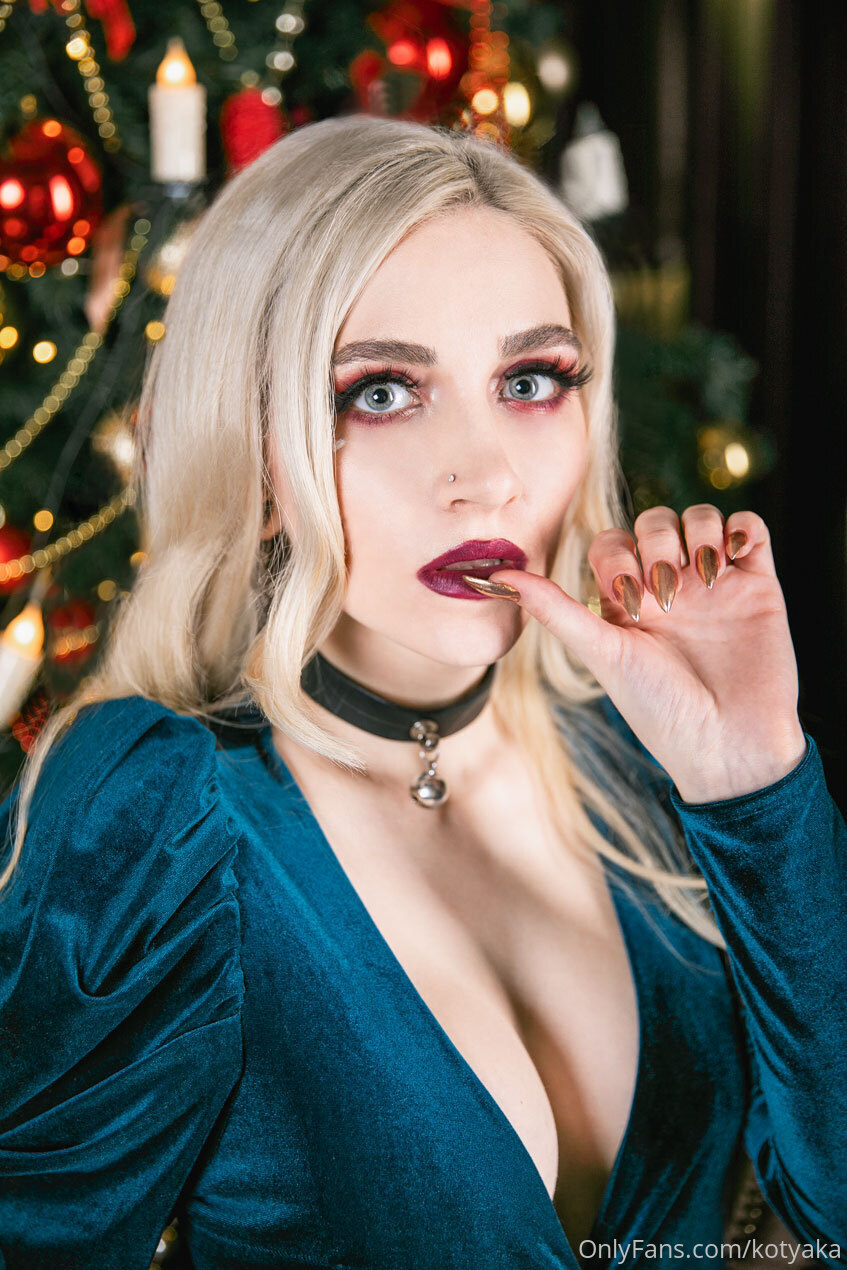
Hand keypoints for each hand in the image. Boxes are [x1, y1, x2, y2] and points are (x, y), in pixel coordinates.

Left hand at [484, 504, 807, 803]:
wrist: (729, 744)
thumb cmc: (660, 710)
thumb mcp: (602, 654)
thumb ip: (554, 610)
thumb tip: (493, 577)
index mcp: (628, 604)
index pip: (611, 542)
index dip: (615, 554)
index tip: (627, 600)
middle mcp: (670, 588)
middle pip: (655, 522)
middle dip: (655, 546)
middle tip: (663, 597)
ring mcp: (715, 584)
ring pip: (701, 518)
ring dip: (697, 533)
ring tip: (702, 579)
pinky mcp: (759, 585)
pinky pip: (751, 528)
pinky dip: (739, 528)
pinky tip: (729, 560)